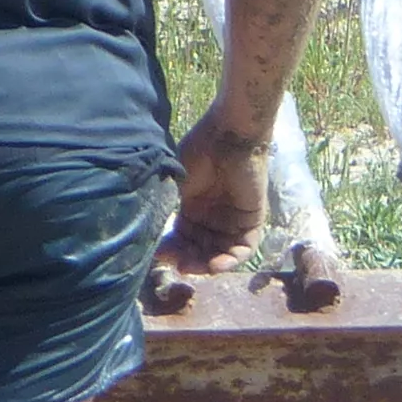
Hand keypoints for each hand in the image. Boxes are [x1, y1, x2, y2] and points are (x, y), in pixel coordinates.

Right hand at [163, 116, 269, 275]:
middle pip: (201, 251)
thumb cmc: (199, 152)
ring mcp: (233, 220)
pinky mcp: (252, 220)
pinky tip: (216, 264)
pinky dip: (231, 260)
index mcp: (193, 210)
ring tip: (192, 267)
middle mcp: (213, 218)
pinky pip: (244, 248)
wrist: (229, 134)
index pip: (182, 240)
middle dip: (187, 261)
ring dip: (207, 265)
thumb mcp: (175, 183)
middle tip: (177, 264)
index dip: (171, 250)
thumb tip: (148, 233)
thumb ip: (166, 207)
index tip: (158, 255)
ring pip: (221, 254)